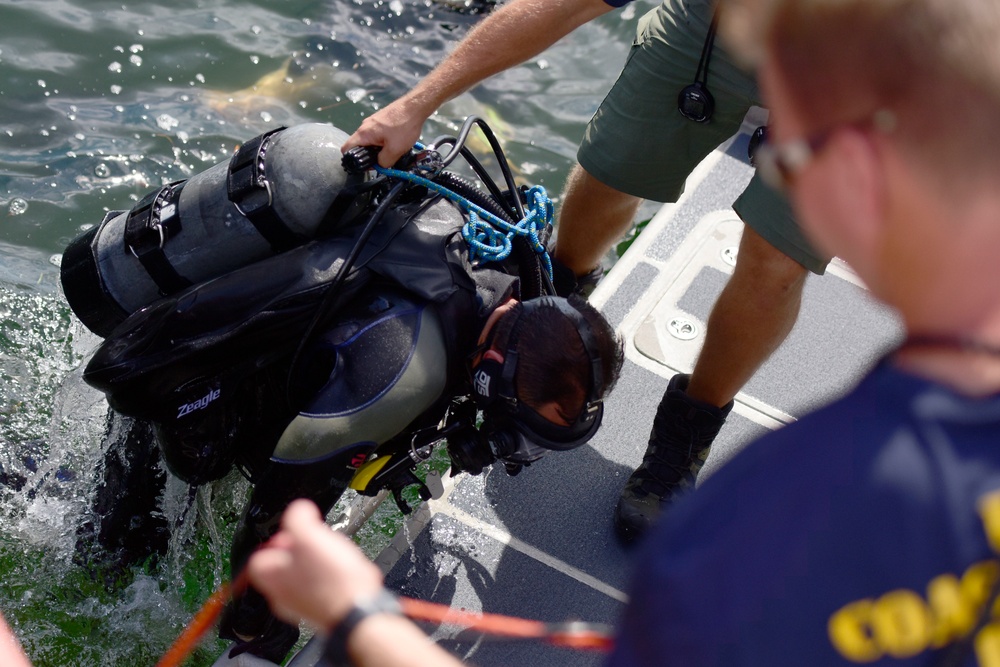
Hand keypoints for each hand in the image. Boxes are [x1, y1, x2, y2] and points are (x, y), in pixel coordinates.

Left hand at [247, 499, 383, 630]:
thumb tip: (298, 509)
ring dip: (320, 563)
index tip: (293, 533)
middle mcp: (283, 596)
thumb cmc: (332, 581)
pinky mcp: (324, 610)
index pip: (259, 558)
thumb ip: (298, 518)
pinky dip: (334, 578)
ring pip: (305, 577)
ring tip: (335, 555)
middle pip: (284, 566)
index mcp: (271, 578)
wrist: (358, 611)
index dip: (277, 541)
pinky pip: (324, 588)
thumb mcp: (310, 536)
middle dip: (303, 551)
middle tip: (317, 542)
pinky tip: (346, 571)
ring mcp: (303, 606)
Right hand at [341, 97, 429, 167]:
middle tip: (382, 160)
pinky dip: (383, 141)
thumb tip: (379, 166)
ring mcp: (372, 122)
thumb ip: (384, 162)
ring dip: (378, 148)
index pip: (346, 148)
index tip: (364, 166)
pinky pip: (377, 134)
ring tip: (391, 150)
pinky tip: (395, 142)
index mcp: (364, 134)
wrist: (415, 106)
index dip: (351, 160)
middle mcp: (365, 126)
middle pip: (359, 146)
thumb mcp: (395, 150)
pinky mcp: (380, 120)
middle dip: (369, 155)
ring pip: (370, 140)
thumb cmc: (404, 125)